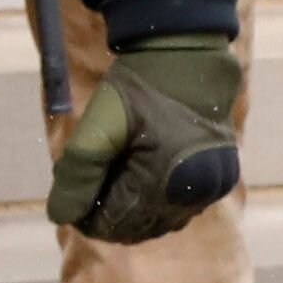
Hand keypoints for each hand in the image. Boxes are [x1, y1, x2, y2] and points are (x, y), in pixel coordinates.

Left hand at [48, 29, 246, 239]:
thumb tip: (61, 217)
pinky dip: (156, 202)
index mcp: (164, 181)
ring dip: (133, 210)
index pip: (117, 224)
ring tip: (112, 177)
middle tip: (88, 186)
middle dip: (109, 213)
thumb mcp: (98, 124)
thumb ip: (77, 173)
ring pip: (161, 221)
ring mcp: (212, 187)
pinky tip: (138, 178)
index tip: (70, 201)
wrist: (188, 55)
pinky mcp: (221, 179)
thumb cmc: (139, 86)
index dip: (88, 219)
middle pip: (140, 227)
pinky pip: (181, 207)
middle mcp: (195, 192)